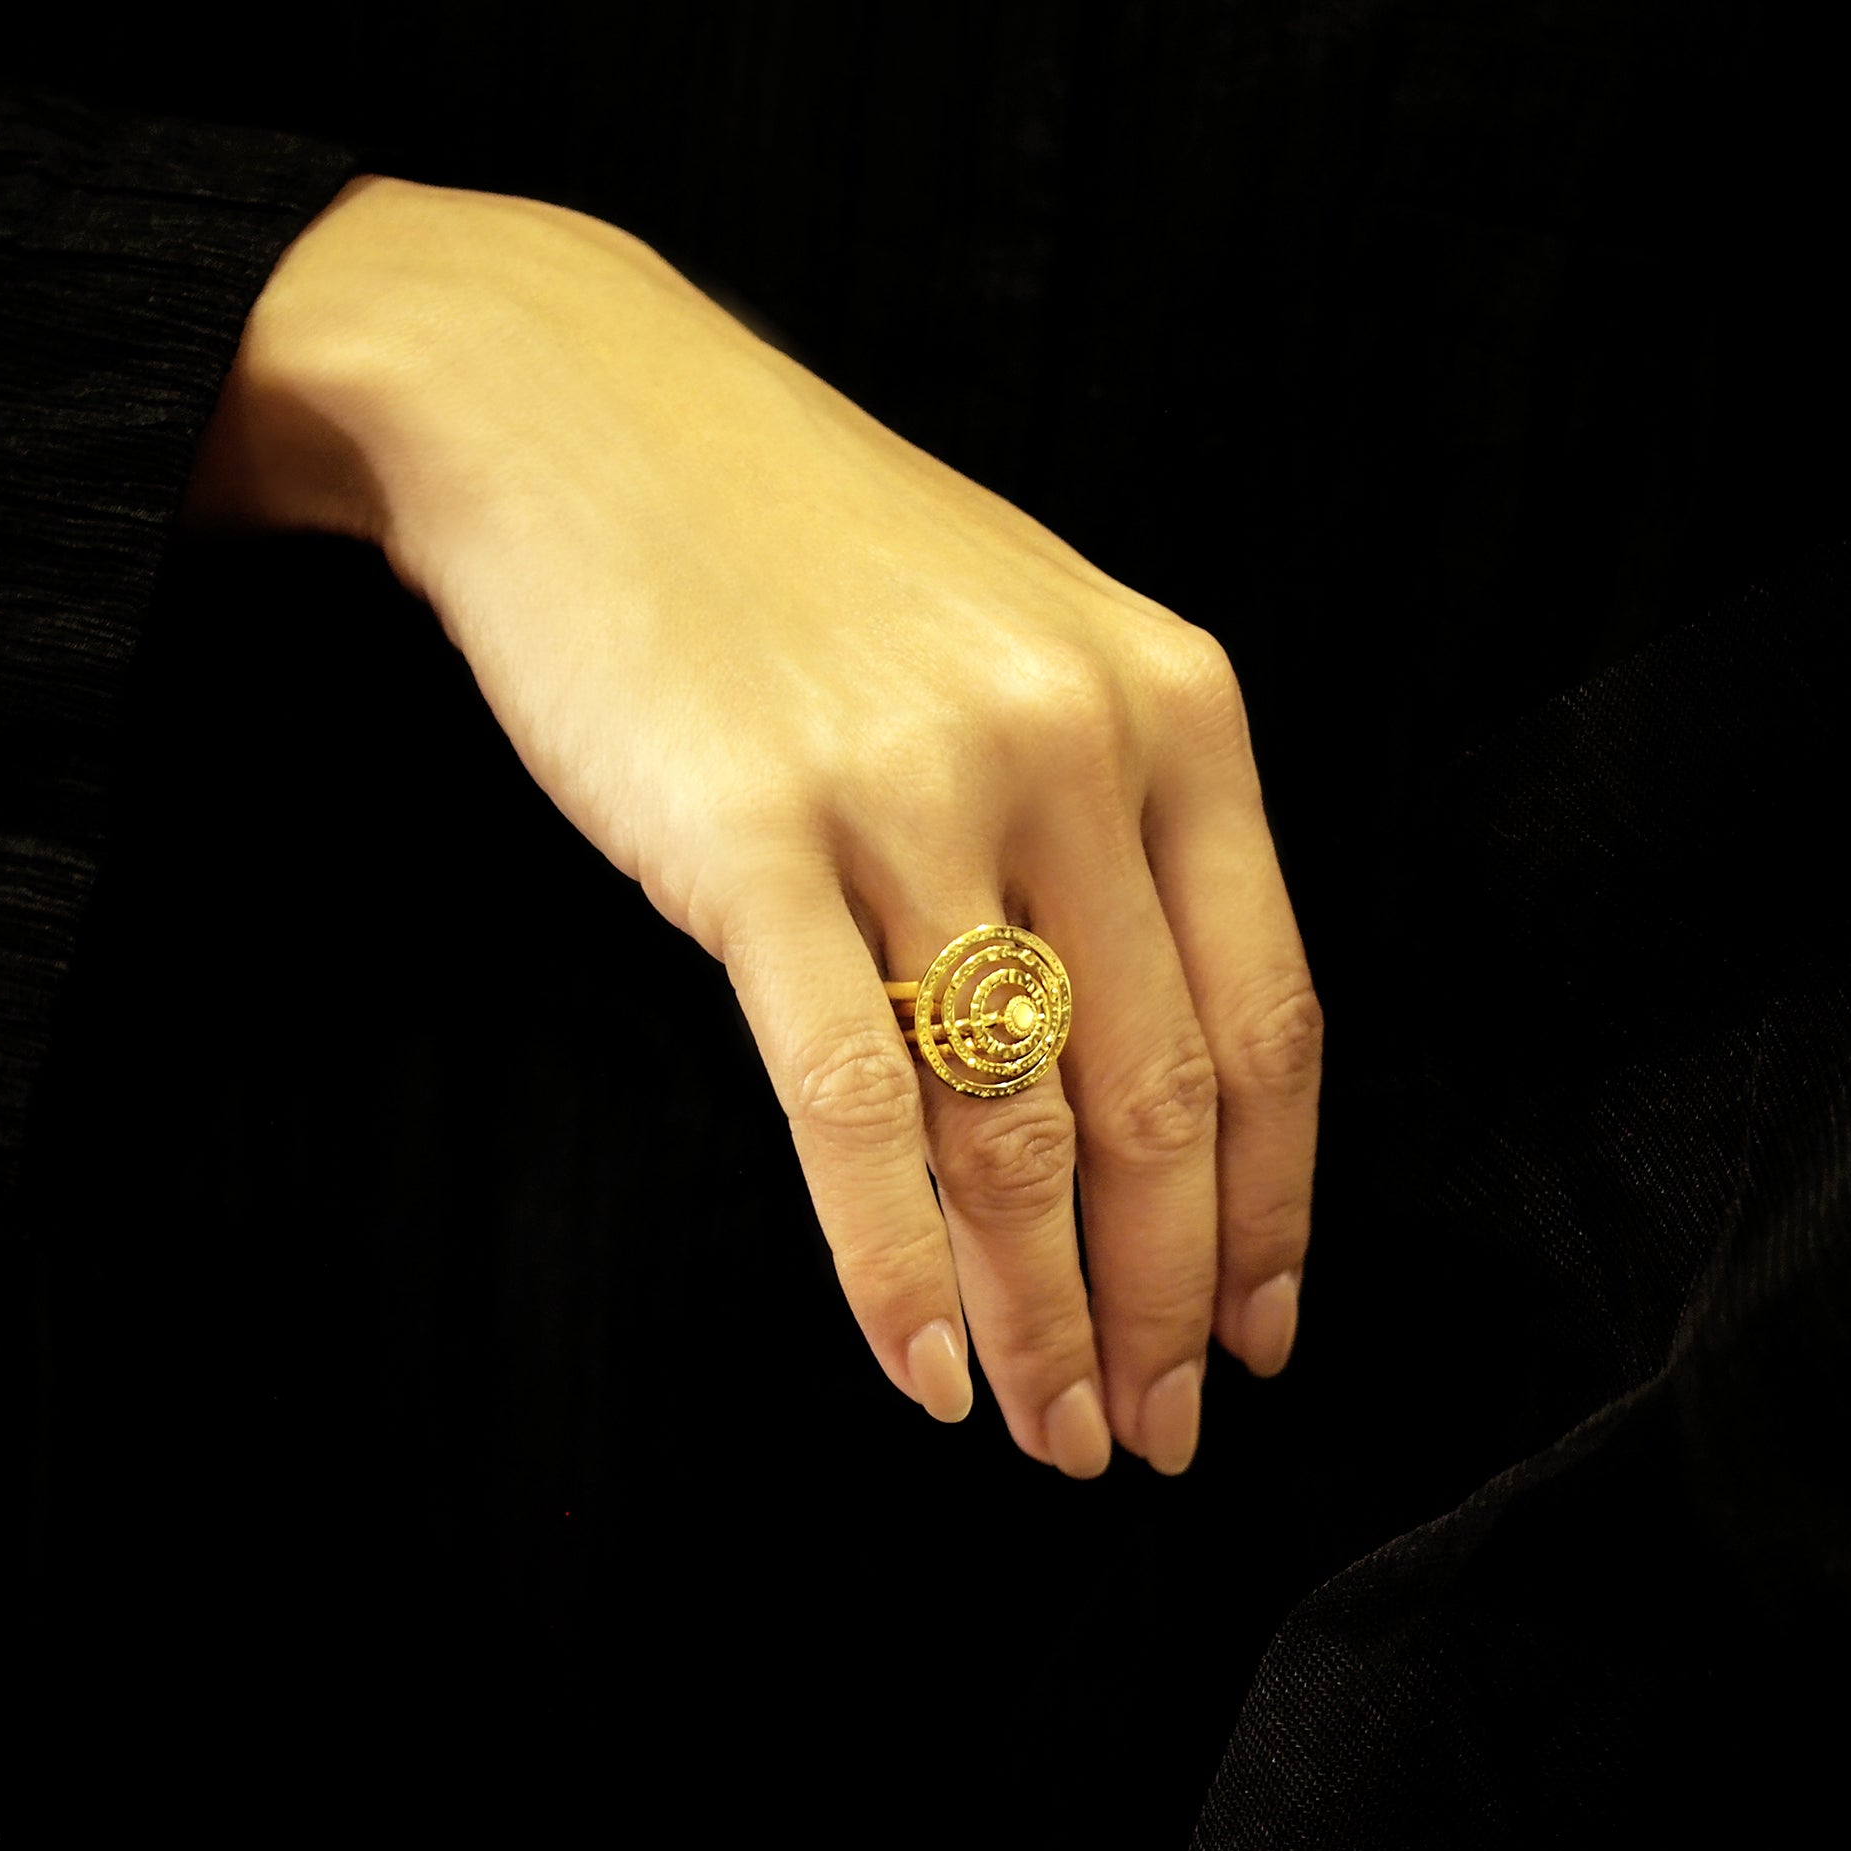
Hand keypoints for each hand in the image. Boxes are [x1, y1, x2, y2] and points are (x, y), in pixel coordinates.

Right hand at [184, 176, 1319, 1474]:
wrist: (575, 413)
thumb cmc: (804, 557)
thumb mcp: (1024, 651)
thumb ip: (1113, 834)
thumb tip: (1145, 1093)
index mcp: (1175, 708)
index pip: (1271, 1018)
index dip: (1275, 1210)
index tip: (1265, 1337)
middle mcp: (1073, 747)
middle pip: (1160, 1099)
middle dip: (1172, 1305)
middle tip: (1156, 1438)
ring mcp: (912, 791)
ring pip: (1017, 1125)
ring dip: (1046, 1319)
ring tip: (1054, 1438)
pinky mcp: (750, 840)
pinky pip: (852, 1103)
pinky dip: (893, 1268)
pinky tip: (921, 1373)